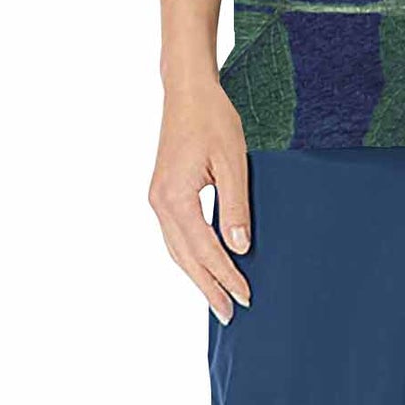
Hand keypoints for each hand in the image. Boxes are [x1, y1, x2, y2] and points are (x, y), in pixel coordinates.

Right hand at [149, 78, 251, 320]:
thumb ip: (234, 206)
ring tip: (219, 298)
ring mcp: (158, 199)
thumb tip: (239, 247)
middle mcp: (160, 203)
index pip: (204, 249)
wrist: (187, 91)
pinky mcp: (163, 193)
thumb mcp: (233, 160)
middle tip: (231, 313)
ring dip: (198, 275)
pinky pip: (176, 235)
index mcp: (175, 197)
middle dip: (208, 287)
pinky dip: (191, 255)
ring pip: (177, 250)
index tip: (246, 296)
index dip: (225, 275)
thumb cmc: (212, 119)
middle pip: (185, 258)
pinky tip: (205, 264)